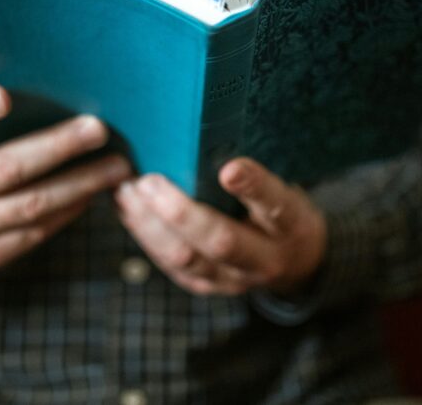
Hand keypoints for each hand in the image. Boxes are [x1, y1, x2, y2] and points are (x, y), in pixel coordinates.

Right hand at [0, 84, 130, 272]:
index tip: (3, 97)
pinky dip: (68, 211)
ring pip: (32, 206)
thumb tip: (58, 90)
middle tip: (98, 129)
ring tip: (116, 167)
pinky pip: (35, 233)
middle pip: (8, 168)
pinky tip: (92, 194)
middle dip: (59, 147)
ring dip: (80, 184)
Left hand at [114, 157, 326, 295]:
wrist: (293, 264)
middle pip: (221, 241)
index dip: (253, 187)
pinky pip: (169, 264)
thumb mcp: (286, 189)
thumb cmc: (281, 212)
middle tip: (150, 180)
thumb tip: (209, 135)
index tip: (229, 169)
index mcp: (292, 227)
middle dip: (181, 212)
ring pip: (186, 258)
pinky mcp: (205, 286)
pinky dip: (145, 234)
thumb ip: (256, 175)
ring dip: (150, 223)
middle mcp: (264, 260)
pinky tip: (127, 209)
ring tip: (128, 190)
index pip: (275, 206)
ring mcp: (232, 280)